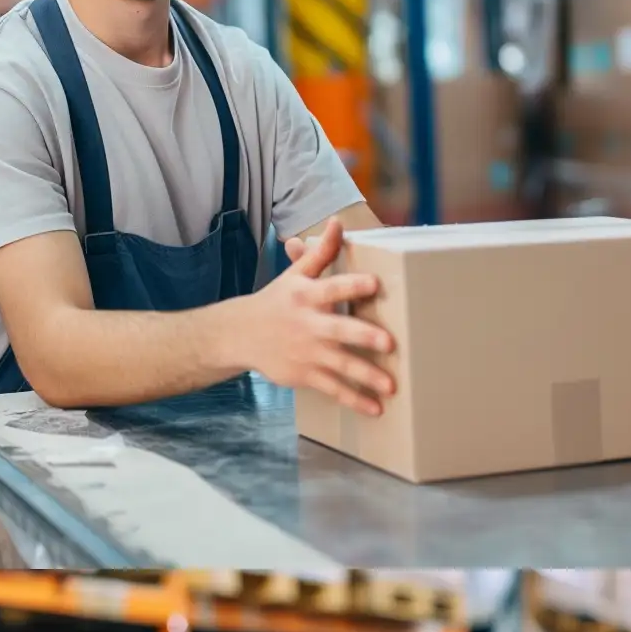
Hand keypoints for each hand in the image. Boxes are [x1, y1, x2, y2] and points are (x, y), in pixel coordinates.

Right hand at [242, 215, 393, 415]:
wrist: (239, 335)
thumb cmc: (277, 301)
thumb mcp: (295, 276)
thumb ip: (321, 252)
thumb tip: (338, 222)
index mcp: (307, 296)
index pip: (332, 287)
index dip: (352, 285)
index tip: (375, 282)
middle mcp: (308, 324)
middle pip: (339, 329)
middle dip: (363, 336)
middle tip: (389, 342)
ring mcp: (307, 352)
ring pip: (340, 365)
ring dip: (366, 376)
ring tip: (391, 386)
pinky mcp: (305, 375)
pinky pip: (333, 388)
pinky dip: (354, 400)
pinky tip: (376, 409)